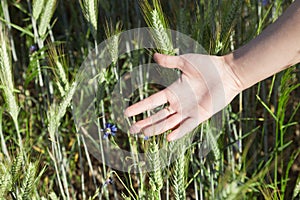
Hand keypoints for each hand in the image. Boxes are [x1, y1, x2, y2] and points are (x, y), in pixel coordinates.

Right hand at [124, 53, 241, 140]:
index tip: (126, 113)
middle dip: (144, 123)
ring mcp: (188, 111)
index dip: (139, 107)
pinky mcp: (200, 116)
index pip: (152, 102)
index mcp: (172, 91)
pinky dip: (178, 132)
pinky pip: (187, 126)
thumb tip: (154, 56)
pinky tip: (167, 137)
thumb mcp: (185, 62)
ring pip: (168, 123)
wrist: (228, 73)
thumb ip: (170, 61)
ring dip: (156, 129)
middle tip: (131, 130)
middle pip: (157, 116)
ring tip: (143, 134)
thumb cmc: (208, 65)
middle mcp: (178, 103)